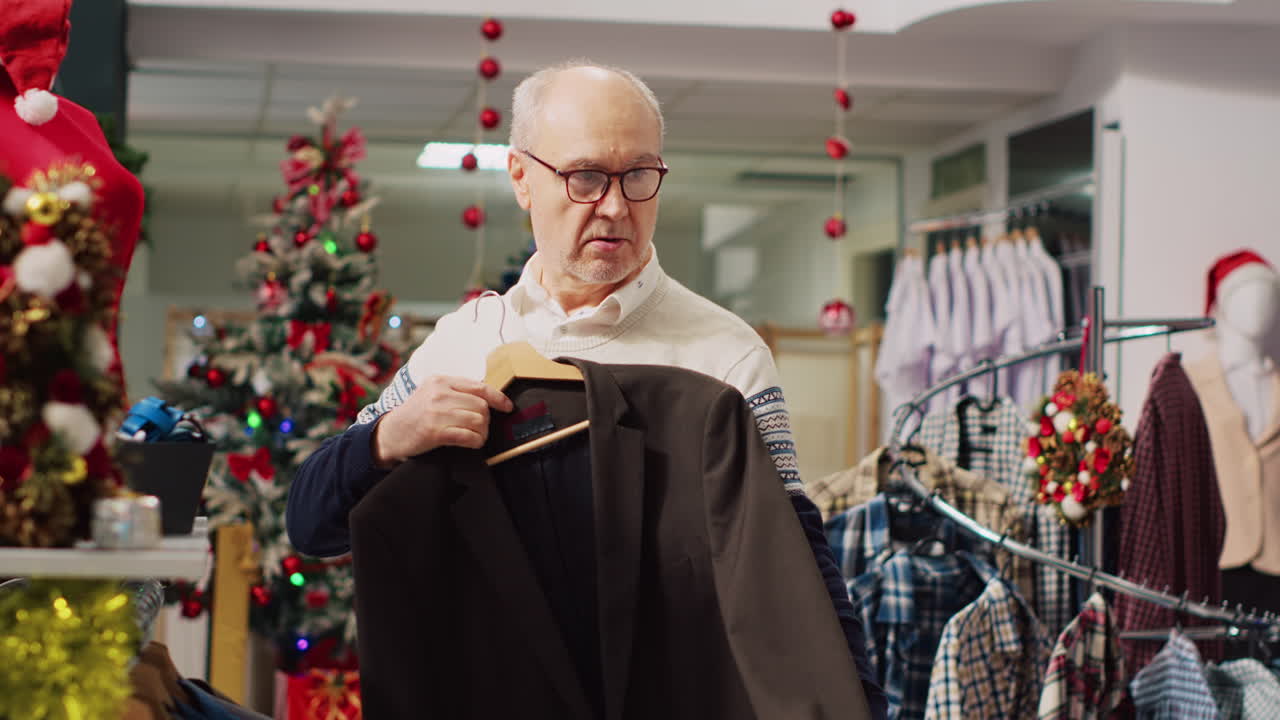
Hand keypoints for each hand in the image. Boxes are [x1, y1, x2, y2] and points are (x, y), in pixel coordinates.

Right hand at [372, 375, 512, 466]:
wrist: (391, 433)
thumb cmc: (416, 413)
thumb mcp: (432, 392)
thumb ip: (455, 390)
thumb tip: (487, 398)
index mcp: (441, 380)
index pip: (479, 387)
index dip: (498, 398)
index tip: (507, 406)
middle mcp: (439, 393)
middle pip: (481, 406)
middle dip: (487, 420)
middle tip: (482, 428)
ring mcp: (436, 412)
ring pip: (477, 421)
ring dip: (482, 432)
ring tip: (477, 436)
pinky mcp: (434, 432)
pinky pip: (468, 436)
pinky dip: (476, 441)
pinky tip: (473, 443)